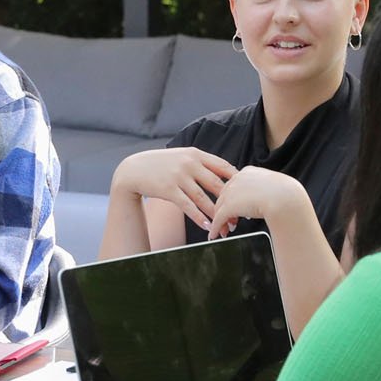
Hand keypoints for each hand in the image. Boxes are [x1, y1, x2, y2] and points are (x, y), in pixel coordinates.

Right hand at [112, 146, 238, 231]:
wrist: (133, 169)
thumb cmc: (160, 165)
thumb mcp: (181, 156)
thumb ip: (200, 163)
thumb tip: (224, 174)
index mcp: (196, 154)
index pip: (224, 167)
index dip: (237, 181)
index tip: (246, 192)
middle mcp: (189, 163)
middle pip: (217, 184)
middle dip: (230, 201)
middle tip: (240, 215)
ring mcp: (179, 176)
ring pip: (204, 198)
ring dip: (216, 214)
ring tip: (226, 225)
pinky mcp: (169, 189)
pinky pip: (188, 206)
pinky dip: (199, 217)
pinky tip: (207, 225)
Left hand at [204, 166, 311, 239]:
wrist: (286, 199)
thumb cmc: (286, 195)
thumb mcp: (273, 186)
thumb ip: (263, 189)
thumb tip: (264, 198)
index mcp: (248, 172)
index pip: (234, 186)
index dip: (234, 199)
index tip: (238, 208)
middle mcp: (237, 179)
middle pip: (224, 196)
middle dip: (226, 211)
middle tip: (230, 223)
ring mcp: (231, 192)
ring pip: (220, 208)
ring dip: (221, 221)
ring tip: (225, 231)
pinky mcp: (229, 206)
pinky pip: (218, 218)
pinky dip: (216, 228)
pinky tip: (216, 235)